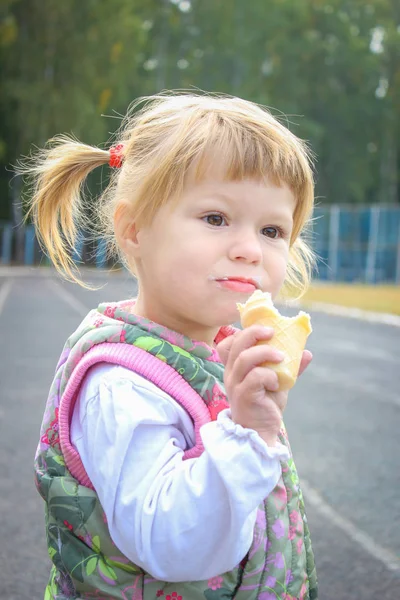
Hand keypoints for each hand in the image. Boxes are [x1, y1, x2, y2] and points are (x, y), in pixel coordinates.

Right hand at [217, 326, 312, 446]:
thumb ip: (289, 367)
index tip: (263, 331)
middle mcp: (231, 373)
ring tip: (281, 357)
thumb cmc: (265, 405)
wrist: (261, 432)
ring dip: (265, 352)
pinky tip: (277, 383)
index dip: (242, 332)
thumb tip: (306, 353)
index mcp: (235, 367)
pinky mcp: (244, 396)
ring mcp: (235, 384)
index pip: (228, 343)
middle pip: (236, 344)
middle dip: (254, 333)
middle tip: (272, 332)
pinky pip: (255, 377)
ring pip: (244, 358)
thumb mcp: (278, 382)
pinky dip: (269, 375)